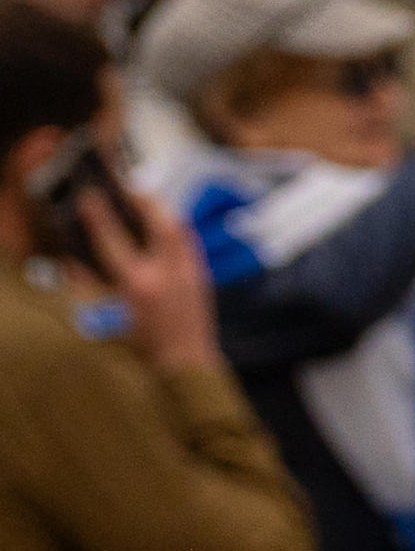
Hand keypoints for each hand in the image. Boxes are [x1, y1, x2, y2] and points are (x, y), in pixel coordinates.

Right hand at [83, 175, 218, 373]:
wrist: (187, 366)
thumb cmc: (142, 346)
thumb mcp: (108, 318)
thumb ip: (93, 286)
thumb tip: (75, 260)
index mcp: (138, 284)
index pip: (114, 240)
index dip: (99, 215)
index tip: (89, 196)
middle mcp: (167, 274)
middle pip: (158, 223)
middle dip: (142, 199)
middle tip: (127, 185)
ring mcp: (189, 274)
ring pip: (179, 230)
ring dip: (162, 210)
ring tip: (146, 198)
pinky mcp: (202, 278)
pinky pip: (189, 243)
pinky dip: (176, 228)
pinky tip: (166, 223)